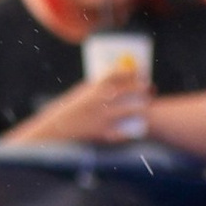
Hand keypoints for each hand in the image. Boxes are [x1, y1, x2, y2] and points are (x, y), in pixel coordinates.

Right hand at [14, 63, 149, 147]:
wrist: (56, 130)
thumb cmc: (68, 111)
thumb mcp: (80, 94)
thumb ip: (98, 87)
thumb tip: (117, 82)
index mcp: (93, 87)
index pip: (118, 73)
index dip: (132, 71)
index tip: (140, 72)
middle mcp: (100, 100)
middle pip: (130, 90)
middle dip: (142, 89)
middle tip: (149, 89)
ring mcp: (103, 117)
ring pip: (133, 110)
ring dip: (142, 108)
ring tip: (145, 107)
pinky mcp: (104, 133)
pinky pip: (126, 131)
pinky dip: (132, 129)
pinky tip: (137, 127)